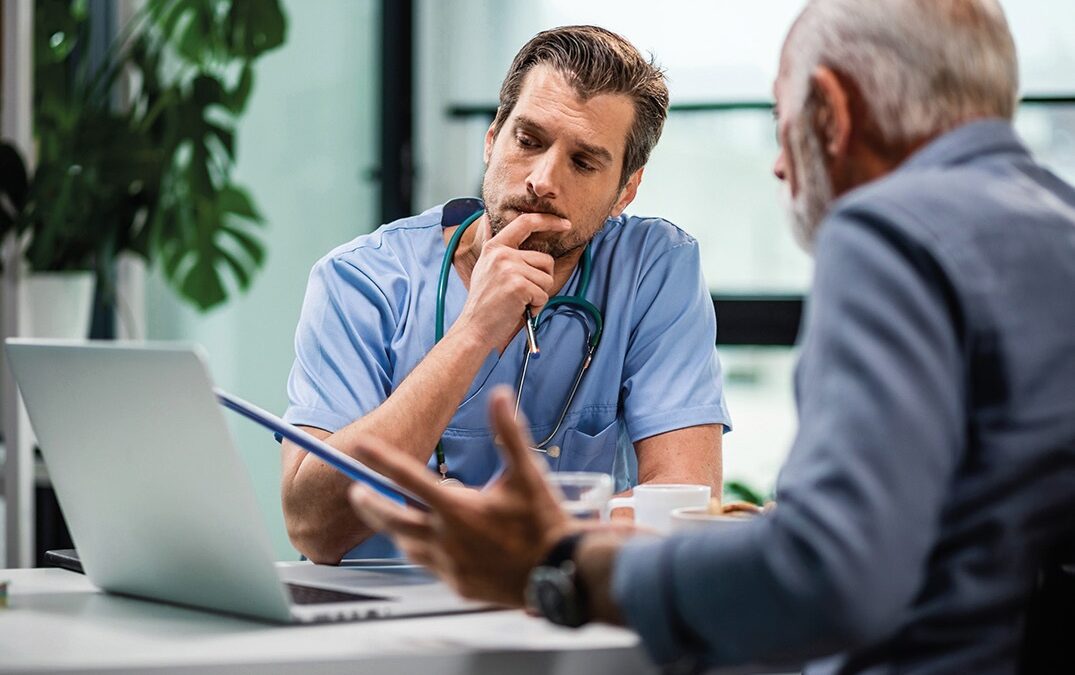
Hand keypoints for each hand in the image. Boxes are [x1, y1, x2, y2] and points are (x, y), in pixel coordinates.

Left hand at [347, 386, 574, 606]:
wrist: (560, 571)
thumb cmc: (543, 522)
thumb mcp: (528, 473)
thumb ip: (510, 433)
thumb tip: (500, 396)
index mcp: (459, 508)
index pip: (410, 478)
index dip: (382, 460)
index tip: (361, 448)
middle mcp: (447, 538)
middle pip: (393, 519)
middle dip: (370, 504)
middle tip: (358, 491)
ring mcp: (450, 564)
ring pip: (408, 545)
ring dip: (397, 529)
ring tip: (394, 516)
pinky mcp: (457, 583)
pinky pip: (430, 565)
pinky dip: (423, 550)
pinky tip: (430, 542)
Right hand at [455, 213, 568, 348]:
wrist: (474, 328)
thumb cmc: (486, 304)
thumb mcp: (487, 268)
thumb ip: (501, 252)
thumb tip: (503, 228)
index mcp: (495, 247)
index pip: (525, 222)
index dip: (548, 220)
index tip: (565, 224)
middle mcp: (502, 254)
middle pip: (546, 260)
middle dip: (543, 281)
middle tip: (524, 295)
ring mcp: (509, 269)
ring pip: (547, 279)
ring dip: (539, 296)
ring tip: (519, 303)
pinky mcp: (518, 286)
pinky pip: (543, 295)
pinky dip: (536, 307)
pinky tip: (519, 310)